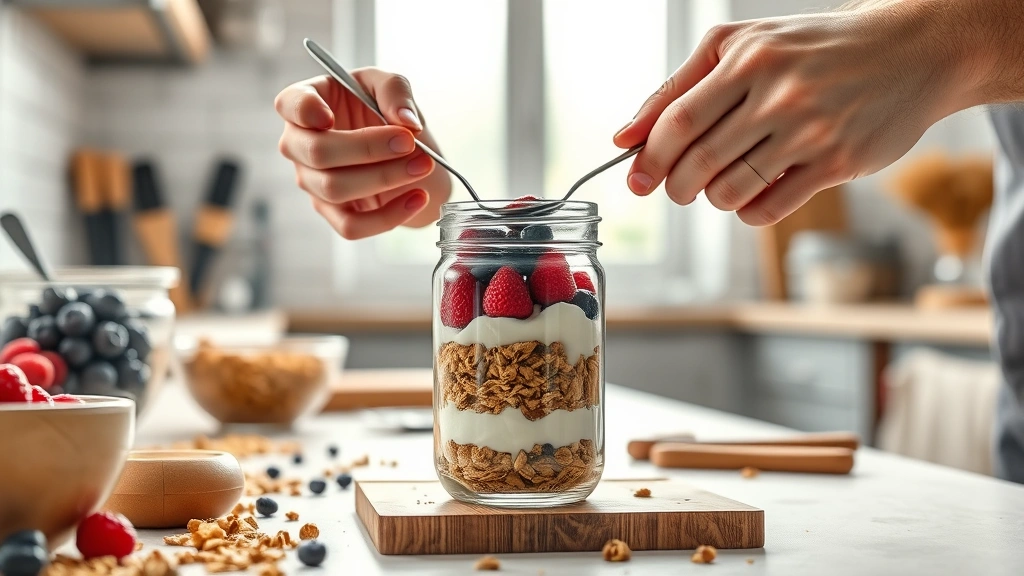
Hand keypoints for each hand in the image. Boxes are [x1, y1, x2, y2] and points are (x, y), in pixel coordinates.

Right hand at [275, 69, 450, 238]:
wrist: (406, 151)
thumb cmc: (386, 110)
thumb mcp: (393, 86)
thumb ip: (395, 91)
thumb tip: (405, 121)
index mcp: (309, 101)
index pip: (289, 104)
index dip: (304, 111)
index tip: (329, 117)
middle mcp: (301, 143)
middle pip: (317, 152)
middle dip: (368, 148)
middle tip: (409, 142)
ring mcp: (312, 180)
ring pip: (335, 188)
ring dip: (385, 178)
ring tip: (422, 165)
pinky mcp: (332, 212)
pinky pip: (351, 225)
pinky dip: (388, 216)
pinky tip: (418, 197)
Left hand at [614, 5, 965, 225]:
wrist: (910, 51)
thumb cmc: (812, 50)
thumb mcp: (744, 46)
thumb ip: (680, 86)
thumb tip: (625, 137)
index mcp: (748, 58)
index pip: (678, 121)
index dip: (649, 157)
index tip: (636, 177)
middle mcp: (779, 93)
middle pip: (698, 161)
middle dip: (675, 186)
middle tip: (678, 188)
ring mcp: (811, 130)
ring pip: (730, 190)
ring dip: (712, 199)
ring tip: (720, 184)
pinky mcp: (838, 162)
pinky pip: (768, 209)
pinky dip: (747, 211)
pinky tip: (752, 195)